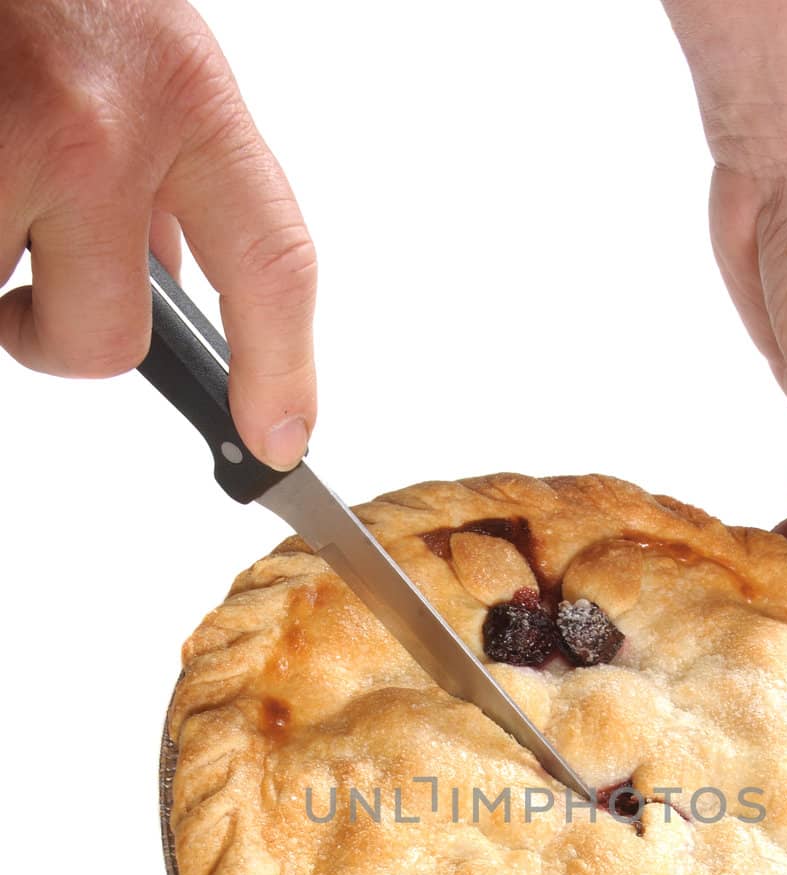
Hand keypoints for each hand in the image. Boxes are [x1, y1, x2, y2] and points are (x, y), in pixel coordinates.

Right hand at [0, 0, 316, 468]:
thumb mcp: (142, 50)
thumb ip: (171, 165)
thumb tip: (170, 277)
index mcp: (182, 90)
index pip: (272, 265)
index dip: (281, 370)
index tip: (279, 436)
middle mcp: (100, 125)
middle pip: (107, 340)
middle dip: (62, 340)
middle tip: (30, 307)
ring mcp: (8, 144)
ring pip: (4, 305)